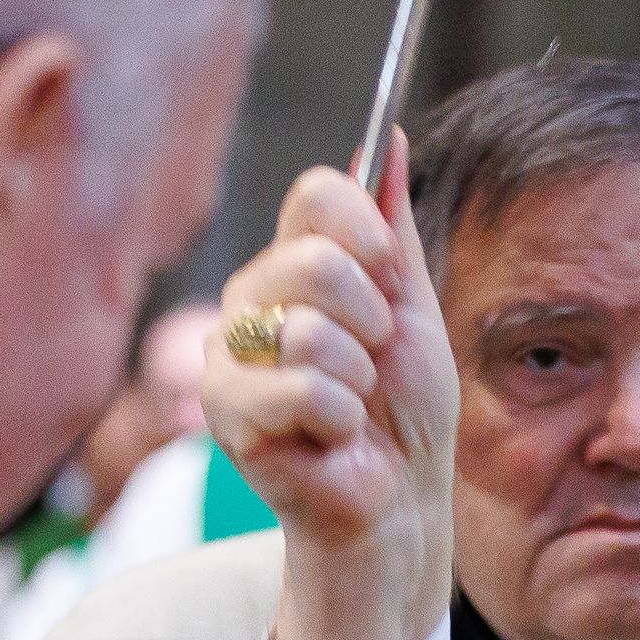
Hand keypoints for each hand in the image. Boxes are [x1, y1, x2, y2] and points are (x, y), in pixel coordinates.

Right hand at [201, 135, 459, 639]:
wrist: (400, 499)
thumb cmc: (406, 411)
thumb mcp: (414, 310)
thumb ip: (393, 231)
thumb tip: (389, 140)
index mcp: (298, 264)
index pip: (317, 193)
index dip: (363, 225)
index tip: (389, 270)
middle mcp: (252, 297)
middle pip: (313, 259)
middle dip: (371, 321)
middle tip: (372, 363)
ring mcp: (230, 353)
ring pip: (306, 330)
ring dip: (357, 379)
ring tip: (351, 407)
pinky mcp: (224, 410)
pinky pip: (299, 389)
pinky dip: (339, 420)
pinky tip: (329, 438)